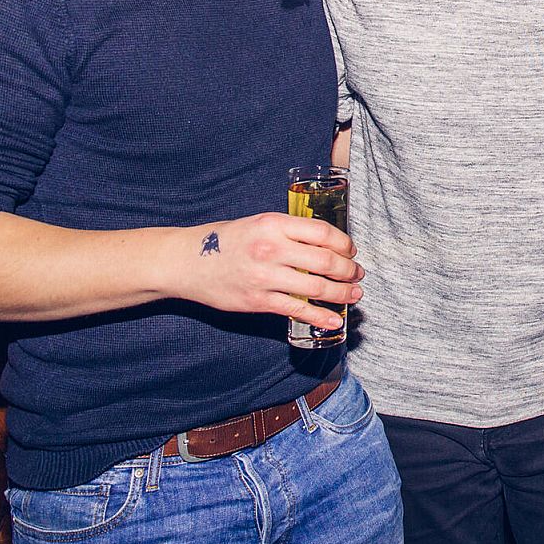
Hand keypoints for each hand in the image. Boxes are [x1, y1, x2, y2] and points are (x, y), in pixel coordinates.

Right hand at [171, 212, 364, 331]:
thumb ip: (289, 231)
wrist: (186, 261)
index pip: (323, 233)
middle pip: (326, 261)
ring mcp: (265, 277)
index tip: (351, 251)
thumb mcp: (259, 223)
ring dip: (342, 293)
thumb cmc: (226, 239)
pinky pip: (297, 310)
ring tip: (354, 294)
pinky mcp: (258, 301)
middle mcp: (271, 249)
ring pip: (316, 287)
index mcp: (274, 224)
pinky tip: (335, 320)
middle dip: (349, 270)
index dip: (345, 243)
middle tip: (357, 274)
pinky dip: (320, 316)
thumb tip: (326, 242)